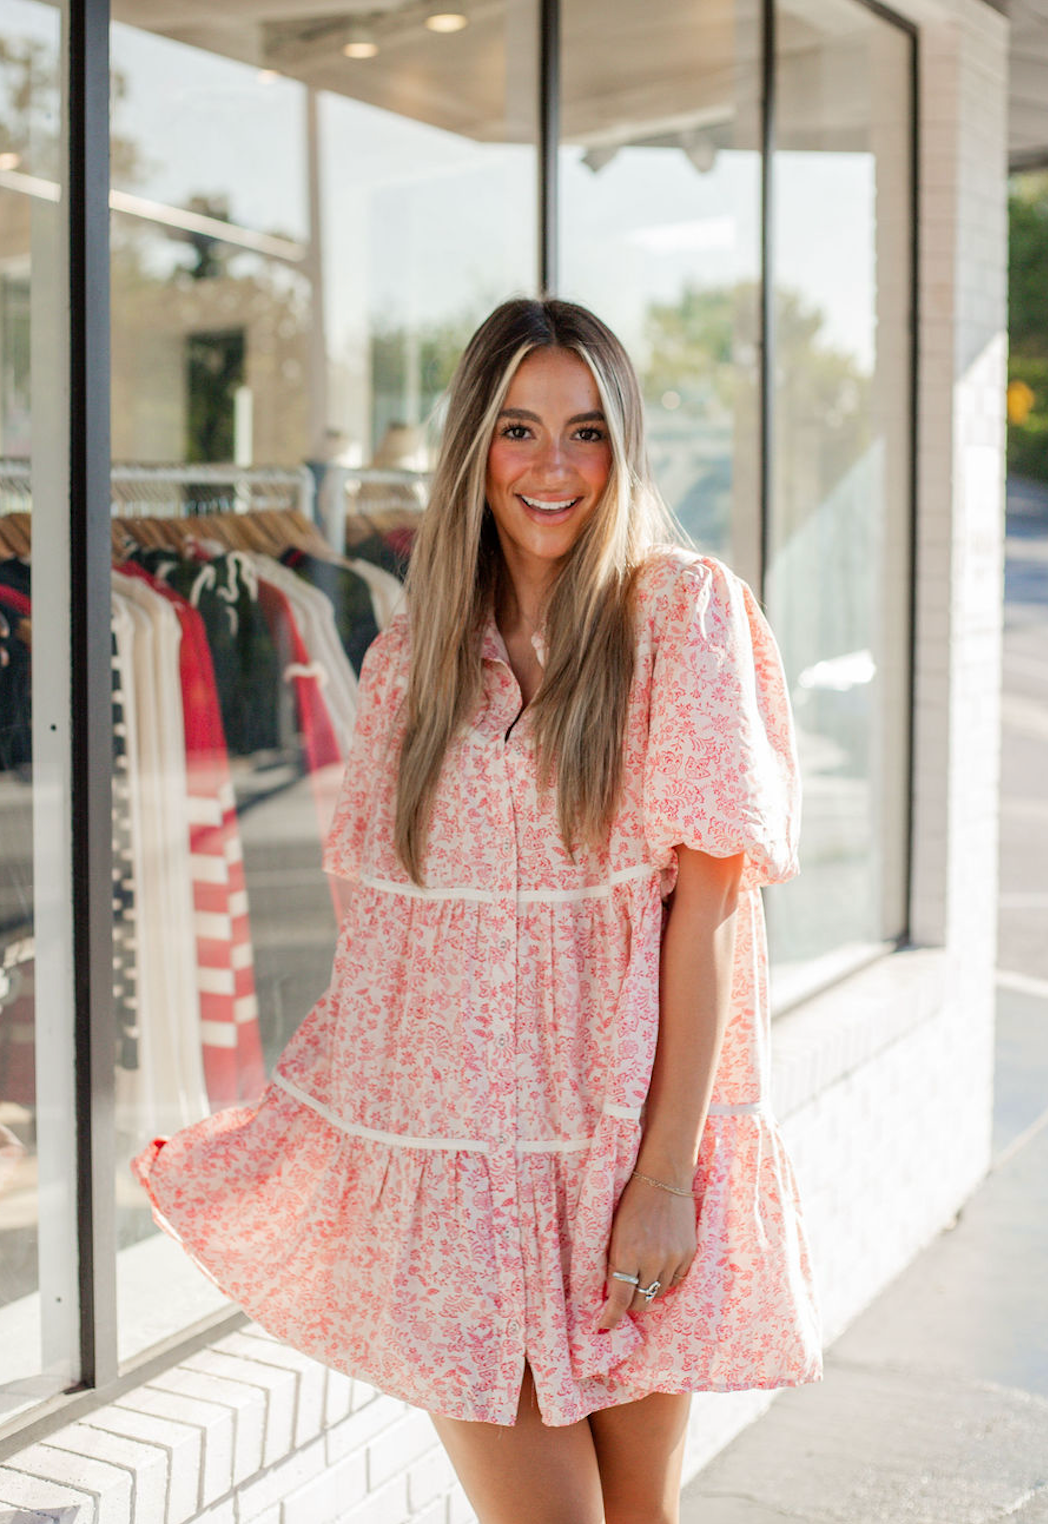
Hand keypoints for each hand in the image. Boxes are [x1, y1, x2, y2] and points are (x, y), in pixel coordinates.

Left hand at [597, 1173, 696, 1329]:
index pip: (620, 1299)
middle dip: (630, 1303)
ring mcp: (674, 1258)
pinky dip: (666, 1280)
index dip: (612, 1317)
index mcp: (628, 1253)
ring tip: (642, 1274)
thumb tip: (611, 1292)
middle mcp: (653, 1259)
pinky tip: (659, 1266)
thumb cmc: (632, 1202)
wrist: (663, 1178)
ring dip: (649, 1289)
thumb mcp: (615, 1232)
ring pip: (660, 1292)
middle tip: (624, 1296)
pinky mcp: (689, 1254)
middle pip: (642, 1301)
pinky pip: (676, 1280)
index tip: (605, 1326)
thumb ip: (614, 1262)